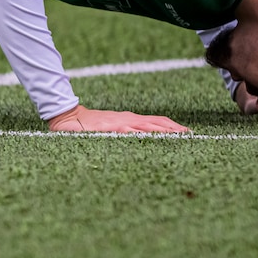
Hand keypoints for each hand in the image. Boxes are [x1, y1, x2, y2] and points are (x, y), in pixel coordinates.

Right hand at [47, 105, 189, 133]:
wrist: (67, 117)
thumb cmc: (88, 126)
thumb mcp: (109, 130)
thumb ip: (122, 134)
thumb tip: (136, 140)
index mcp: (128, 120)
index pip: (155, 121)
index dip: (171, 126)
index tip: (185, 132)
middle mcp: (128, 119)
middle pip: (157, 122)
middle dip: (174, 128)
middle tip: (190, 135)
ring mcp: (120, 123)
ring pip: (148, 126)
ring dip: (165, 130)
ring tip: (180, 136)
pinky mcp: (112, 128)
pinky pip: (132, 131)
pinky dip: (145, 134)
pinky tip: (155, 137)